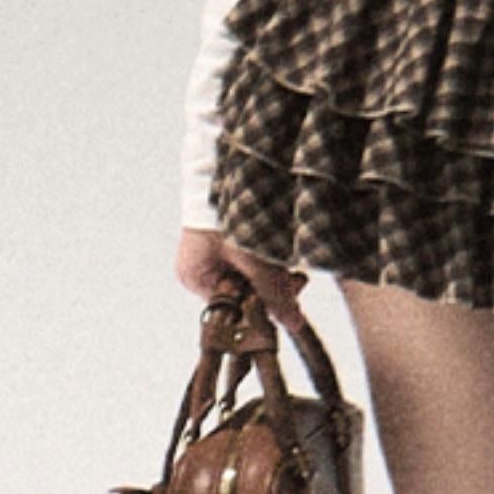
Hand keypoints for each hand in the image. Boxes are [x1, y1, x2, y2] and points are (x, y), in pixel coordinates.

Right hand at [174, 225, 311, 333]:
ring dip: (274, 271)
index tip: (287, 299)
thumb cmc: (229, 214)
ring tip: (291, 263)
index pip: (232, 308)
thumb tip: (292, 323)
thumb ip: (274, 294)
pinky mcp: (228, 235)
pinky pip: (252, 257)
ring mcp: (214, 251)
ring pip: (251, 274)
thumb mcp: (255, 260)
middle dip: (271, 286)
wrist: (224, 170)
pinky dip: (269, 255)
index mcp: (197, 277)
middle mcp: (202, 267)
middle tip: (296, 280)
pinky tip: (283, 250)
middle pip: (243, 291)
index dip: (260, 306)